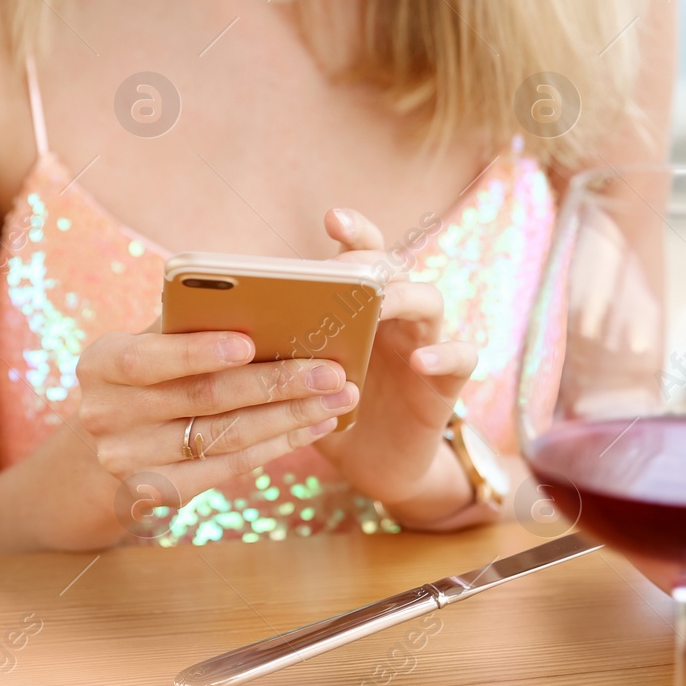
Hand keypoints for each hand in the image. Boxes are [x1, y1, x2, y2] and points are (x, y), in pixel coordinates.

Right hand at [63, 329, 356, 543]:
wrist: (105, 446)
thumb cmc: (149, 373)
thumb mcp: (152, 343)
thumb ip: (190, 323)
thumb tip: (267, 303)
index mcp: (101, 364)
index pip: (147, 358)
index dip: (197, 351)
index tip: (250, 342)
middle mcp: (106, 416)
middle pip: (203, 400)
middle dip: (276, 383)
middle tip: (331, 372)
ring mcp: (129, 461)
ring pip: (225, 437)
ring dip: (290, 417)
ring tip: (337, 399)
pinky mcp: (157, 493)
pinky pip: (228, 468)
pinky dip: (276, 445)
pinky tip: (311, 426)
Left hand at [310, 208, 494, 530]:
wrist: (371, 466)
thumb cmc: (328, 412)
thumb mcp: (298, 380)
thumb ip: (278, 350)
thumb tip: (224, 327)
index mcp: (359, 306)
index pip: (361, 256)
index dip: (354, 232)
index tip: (333, 218)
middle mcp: (395, 315)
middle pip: (395, 267)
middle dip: (373, 259)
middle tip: (349, 264)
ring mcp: (425, 343)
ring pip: (430, 299)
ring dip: (405, 297)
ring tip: (379, 305)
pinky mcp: (446, 381)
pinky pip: (460, 355)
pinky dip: (443, 353)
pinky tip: (419, 360)